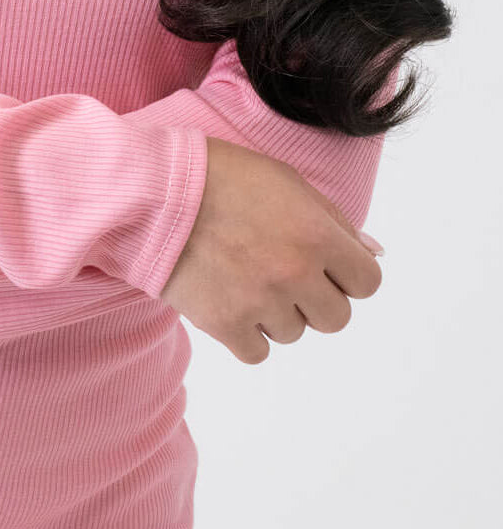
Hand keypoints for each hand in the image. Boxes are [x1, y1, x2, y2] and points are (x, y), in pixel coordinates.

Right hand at [158, 136, 383, 363]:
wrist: (154, 191)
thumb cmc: (222, 175)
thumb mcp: (286, 181)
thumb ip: (333, 220)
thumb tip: (375, 252)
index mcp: (317, 233)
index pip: (368, 282)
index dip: (347, 274)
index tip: (324, 264)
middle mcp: (296, 272)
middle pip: (336, 318)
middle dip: (316, 298)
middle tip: (283, 272)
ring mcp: (261, 302)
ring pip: (294, 334)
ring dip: (277, 312)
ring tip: (245, 276)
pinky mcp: (225, 324)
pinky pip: (258, 352)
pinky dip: (247, 333)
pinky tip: (230, 300)